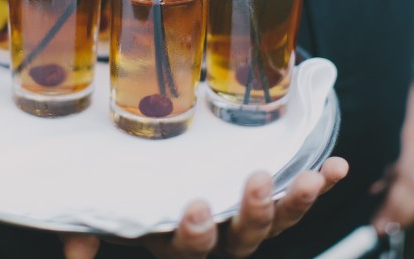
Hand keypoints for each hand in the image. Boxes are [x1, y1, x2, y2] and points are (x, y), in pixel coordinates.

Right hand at [61, 157, 348, 258]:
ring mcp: (244, 219)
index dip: (195, 236)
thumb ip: (87, 229)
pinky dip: (319, 185)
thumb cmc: (126, 188)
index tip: (195, 206)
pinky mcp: (268, 197)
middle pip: (242, 241)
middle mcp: (216, 237)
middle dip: (252, 215)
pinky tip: (337, 168)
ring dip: (296, 203)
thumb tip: (76, 253)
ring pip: (276, 224)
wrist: (156, 164)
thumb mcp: (104, 210)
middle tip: (256, 181)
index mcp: (175, 241)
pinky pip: (298, 197)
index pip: (187, 251)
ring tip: (311, 179)